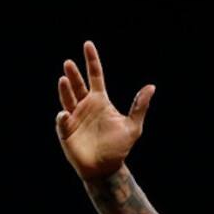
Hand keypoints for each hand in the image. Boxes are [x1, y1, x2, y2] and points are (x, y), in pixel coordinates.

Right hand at [56, 41, 155, 180]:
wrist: (106, 169)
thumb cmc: (119, 148)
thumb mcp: (133, 127)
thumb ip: (140, 106)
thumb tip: (151, 87)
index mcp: (100, 101)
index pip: (95, 76)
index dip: (91, 61)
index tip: (88, 44)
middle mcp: (86, 106)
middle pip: (78, 85)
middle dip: (73, 74)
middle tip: (69, 63)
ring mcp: (75, 118)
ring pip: (68, 99)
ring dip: (65, 90)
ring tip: (63, 79)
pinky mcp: (67, 131)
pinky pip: (62, 122)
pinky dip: (62, 117)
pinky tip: (64, 114)